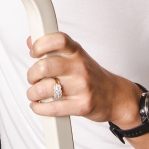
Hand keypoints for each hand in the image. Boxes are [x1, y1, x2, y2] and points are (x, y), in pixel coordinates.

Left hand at [25, 32, 141, 127]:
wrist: (117, 97)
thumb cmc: (92, 76)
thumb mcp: (76, 57)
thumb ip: (54, 49)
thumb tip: (31, 40)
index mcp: (77, 52)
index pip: (58, 40)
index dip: (41, 44)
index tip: (34, 52)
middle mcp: (79, 67)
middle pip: (45, 67)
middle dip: (32, 74)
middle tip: (33, 78)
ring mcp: (81, 87)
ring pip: (45, 88)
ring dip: (33, 93)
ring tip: (34, 94)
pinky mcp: (81, 106)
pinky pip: (52, 108)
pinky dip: (39, 108)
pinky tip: (38, 106)